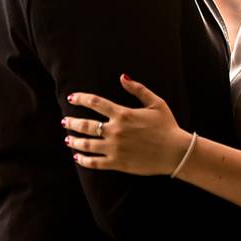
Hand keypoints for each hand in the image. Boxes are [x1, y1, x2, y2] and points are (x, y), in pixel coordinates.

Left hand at [63, 74, 191, 175]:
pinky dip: (84, 161)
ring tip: (68, 140)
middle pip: (85, 125)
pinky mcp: (118, 163)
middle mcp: (115, 130)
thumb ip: (137, 89)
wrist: (176, 152)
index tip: (71, 98)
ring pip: (86, 145)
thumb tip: (122, 76)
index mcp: (122, 114)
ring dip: (74, 142)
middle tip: (65, 122)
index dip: (80, 98)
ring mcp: (115, 148)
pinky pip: (95, 163)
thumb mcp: (155, 103)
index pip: (94, 102)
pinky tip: (78, 158)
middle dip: (71, 123)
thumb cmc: (167, 126)